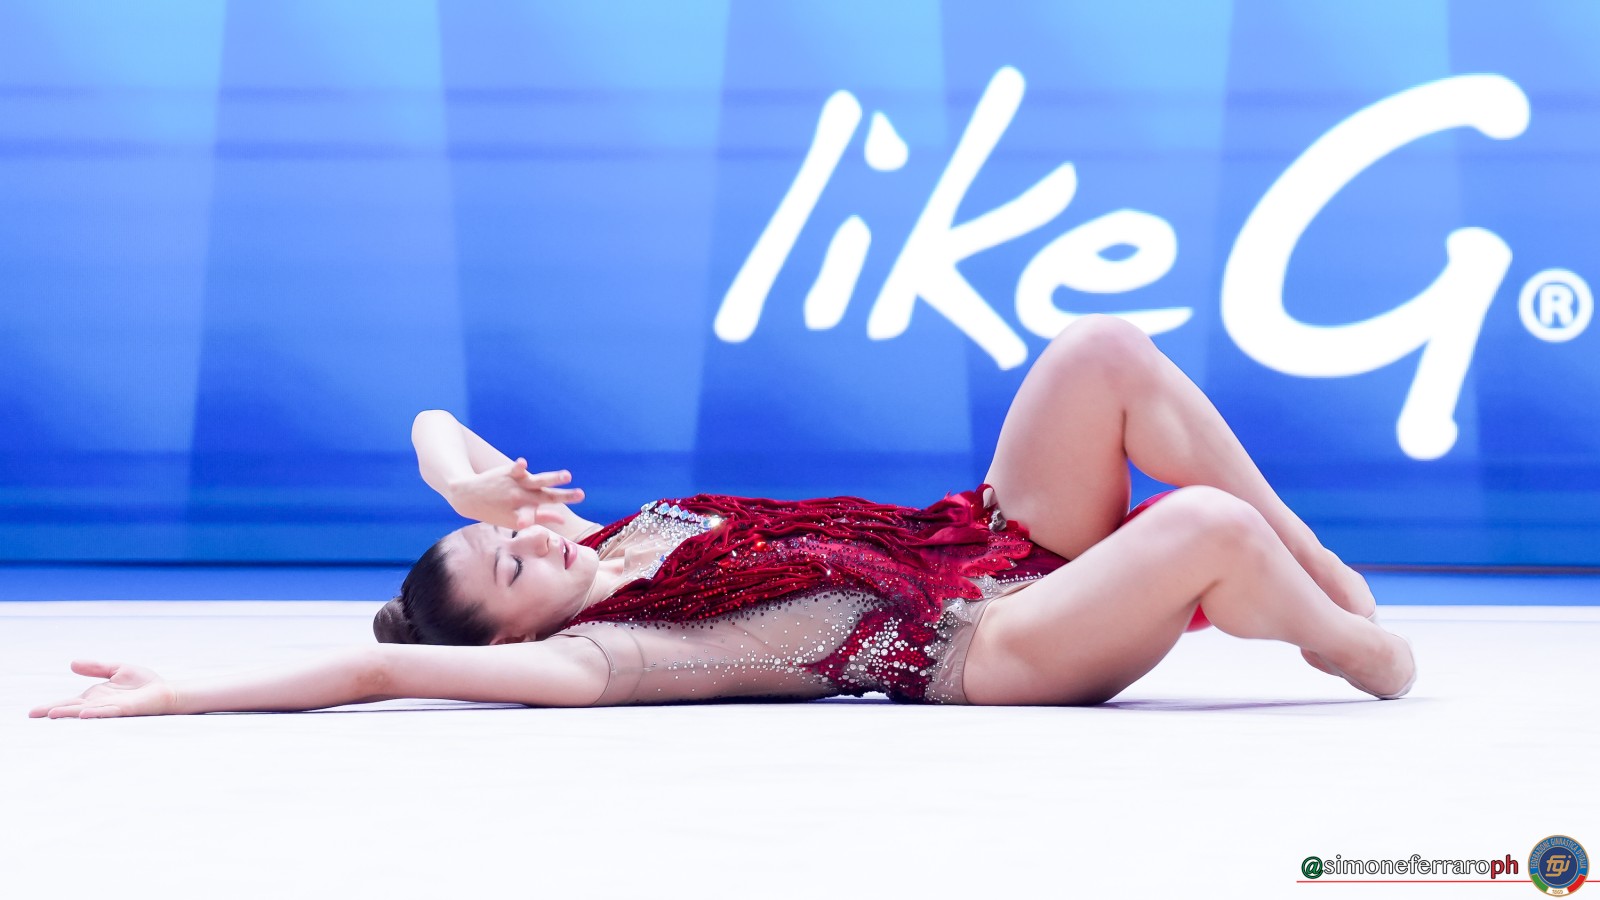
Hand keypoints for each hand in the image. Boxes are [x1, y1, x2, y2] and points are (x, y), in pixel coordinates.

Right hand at [29, 660, 176, 718]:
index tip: (33, 712)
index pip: (69, 701)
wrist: (166, 691)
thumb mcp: (116, 670)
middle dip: (54, 711)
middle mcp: (100, 704)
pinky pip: (109, 711)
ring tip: (53, 713)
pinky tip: (84, 713)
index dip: (52, 705)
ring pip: (87, 711)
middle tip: (34, 715)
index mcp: (95, 696)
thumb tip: (72, 663)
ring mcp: (112, 708)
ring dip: (71, 713)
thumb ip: (96, 667)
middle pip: (73, 708)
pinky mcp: (126, 709)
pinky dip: (96, 712)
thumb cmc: (143, 684)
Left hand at [446, 458, 584, 529]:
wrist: (467, 498)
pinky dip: (519, 467)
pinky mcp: (508, 472)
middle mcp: (521, 499)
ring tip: (567, 475)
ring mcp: (515, 485)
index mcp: (524, 512)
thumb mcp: (515, 519)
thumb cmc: (495, 511)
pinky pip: (515, 469)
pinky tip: (523, 463)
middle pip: (547, 497)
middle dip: (565, 496)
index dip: (549, 517)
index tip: (561, 518)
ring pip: (537, 481)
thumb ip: (540, 518)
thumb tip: (562, 519)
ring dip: (551, 478)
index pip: (543, 514)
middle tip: (581, 494)